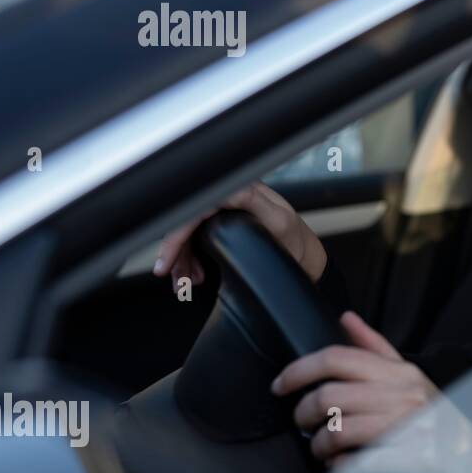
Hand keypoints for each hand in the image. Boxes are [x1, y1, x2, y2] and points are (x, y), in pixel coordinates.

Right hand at [154, 181, 326, 285]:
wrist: (303, 256)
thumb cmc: (294, 239)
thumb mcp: (278, 220)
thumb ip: (251, 201)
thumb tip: (224, 192)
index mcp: (238, 190)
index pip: (194, 209)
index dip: (177, 234)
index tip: (168, 259)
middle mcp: (226, 198)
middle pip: (185, 223)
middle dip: (176, 253)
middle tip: (177, 279)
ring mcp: (221, 212)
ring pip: (186, 235)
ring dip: (182, 261)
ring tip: (189, 282)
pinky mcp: (219, 226)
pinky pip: (193, 242)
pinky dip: (189, 261)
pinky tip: (195, 276)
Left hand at [273, 311, 439, 466]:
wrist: (471, 460)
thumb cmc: (433, 418)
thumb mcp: (409, 377)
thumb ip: (375, 348)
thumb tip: (346, 318)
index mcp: (400, 372)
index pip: (338, 359)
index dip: (300, 370)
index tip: (280, 385)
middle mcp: (404, 395)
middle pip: (330, 395)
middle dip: (305, 413)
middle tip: (304, 424)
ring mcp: (409, 427)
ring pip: (338, 430)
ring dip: (320, 444)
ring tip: (323, 448)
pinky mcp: (411, 459)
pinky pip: (357, 462)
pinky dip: (339, 467)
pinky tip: (341, 466)